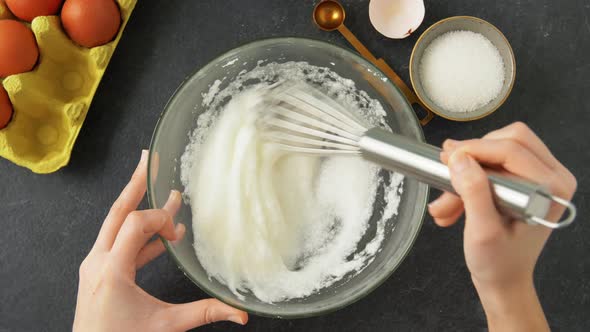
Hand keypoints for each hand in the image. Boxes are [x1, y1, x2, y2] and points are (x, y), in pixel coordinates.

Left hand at [73, 150, 247, 331]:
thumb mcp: (165, 326)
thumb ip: (203, 313)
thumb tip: (239, 313)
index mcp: (112, 270)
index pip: (136, 224)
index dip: (161, 219)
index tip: (179, 232)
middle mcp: (98, 261)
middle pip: (117, 211)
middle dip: (135, 184)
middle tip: (148, 160)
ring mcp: (95, 266)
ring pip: (115, 224)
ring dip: (138, 206)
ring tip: (157, 189)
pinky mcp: (98, 272)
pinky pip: (118, 242)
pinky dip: (138, 234)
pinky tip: (159, 235)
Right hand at [428, 122, 575, 330]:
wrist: (503, 278)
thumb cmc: (498, 262)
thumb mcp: (482, 231)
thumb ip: (473, 192)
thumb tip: (459, 158)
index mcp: (551, 188)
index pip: (511, 148)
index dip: (474, 149)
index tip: (446, 158)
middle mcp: (553, 177)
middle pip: (508, 139)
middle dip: (471, 158)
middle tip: (446, 175)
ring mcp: (541, 176)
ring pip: (498, 147)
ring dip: (466, 171)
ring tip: (446, 203)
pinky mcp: (526, 178)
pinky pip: (495, 160)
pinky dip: (469, 177)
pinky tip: (453, 203)